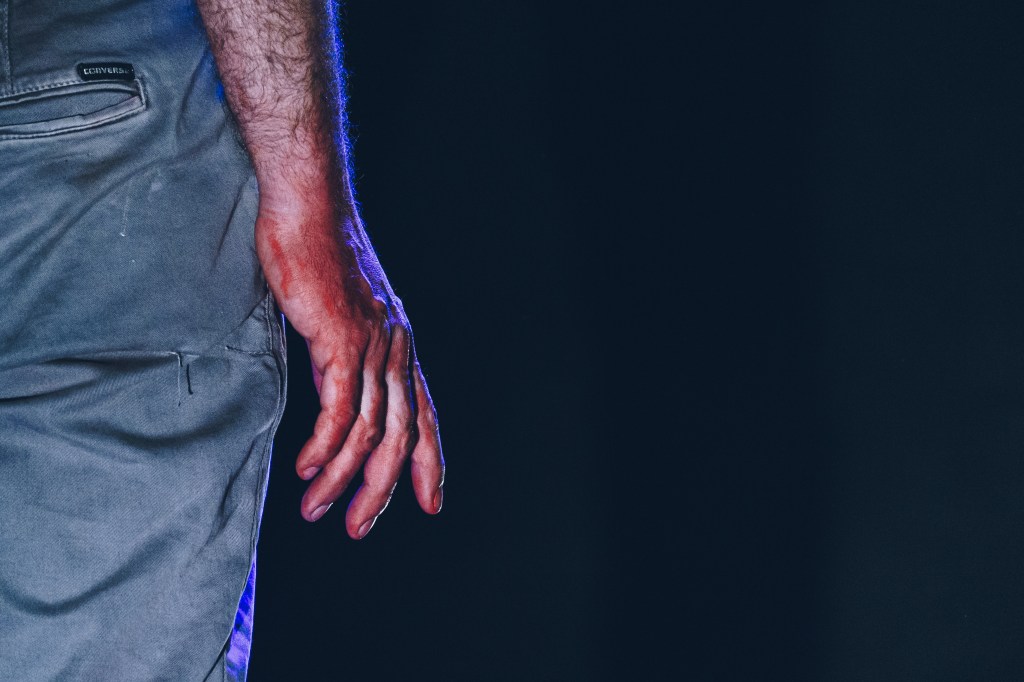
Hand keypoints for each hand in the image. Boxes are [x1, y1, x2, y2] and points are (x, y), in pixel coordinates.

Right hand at [254, 198, 443, 538]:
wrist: (309, 206)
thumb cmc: (319, 254)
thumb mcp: (341, 314)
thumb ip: (345, 358)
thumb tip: (336, 395)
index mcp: (400, 346)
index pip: (425, 416)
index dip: (431, 462)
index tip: (430, 503)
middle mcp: (395, 350)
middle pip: (401, 437)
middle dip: (382, 490)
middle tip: (358, 525)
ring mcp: (372, 345)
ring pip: (369, 432)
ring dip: (341, 479)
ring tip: (316, 509)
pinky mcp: (341, 339)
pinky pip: (339, 410)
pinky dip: (324, 447)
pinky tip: (307, 468)